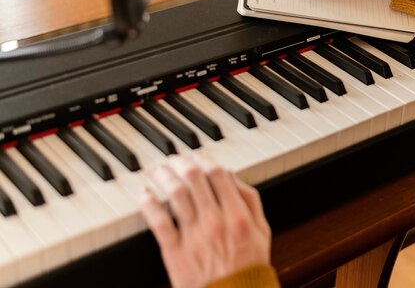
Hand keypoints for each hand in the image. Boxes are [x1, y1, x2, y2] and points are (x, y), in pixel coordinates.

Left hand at [139, 155, 270, 287]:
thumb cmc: (248, 268)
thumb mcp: (262, 231)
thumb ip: (250, 201)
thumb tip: (234, 177)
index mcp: (238, 215)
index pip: (218, 174)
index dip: (205, 159)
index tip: (198, 155)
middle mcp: (215, 221)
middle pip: (194, 179)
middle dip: (182, 163)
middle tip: (175, 159)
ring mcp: (193, 236)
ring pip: (175, 194)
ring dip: (165, 177)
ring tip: (159, 170)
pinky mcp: (175, 252)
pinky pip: (158, 222)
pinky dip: (149, 203)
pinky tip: (144, 193)